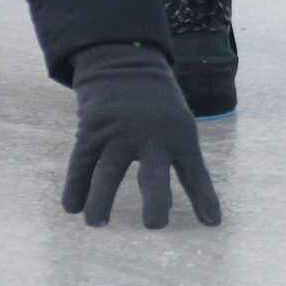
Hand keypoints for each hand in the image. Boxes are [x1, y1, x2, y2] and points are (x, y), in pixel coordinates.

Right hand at [63, 43, 221, 228]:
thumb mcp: (178, 123)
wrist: (126, 60)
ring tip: (98, 223)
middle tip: (155, 225)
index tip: (212, 223)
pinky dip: (76, 186)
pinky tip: (73, 207)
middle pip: (154, 174)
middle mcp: (152, 135)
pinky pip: (82, 163)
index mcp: (181, 134)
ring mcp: (120, 132)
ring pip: (108, 173)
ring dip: (102, 201)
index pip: (194, 171)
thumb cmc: (157, 105)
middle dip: (156, 201)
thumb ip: (176, 161)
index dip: (204, 198)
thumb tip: (170, 207)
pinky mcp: (93, 129)